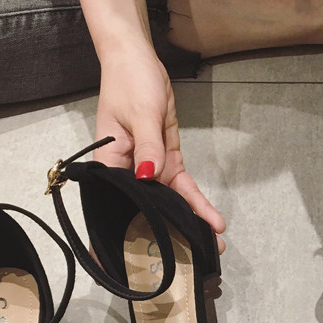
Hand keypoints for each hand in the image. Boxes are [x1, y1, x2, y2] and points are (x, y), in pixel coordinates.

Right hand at [94, 43, 226, 247]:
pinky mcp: (164, 159)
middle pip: (147, 209)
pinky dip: (196, 201)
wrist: (137, 59)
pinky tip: (212, 218)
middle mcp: (127, 171)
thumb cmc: (129, 82)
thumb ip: (148, 147)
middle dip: (169, 234)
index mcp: (109, 163)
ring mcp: (147, 167)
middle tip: (194, 259)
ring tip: (213, 244)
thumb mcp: (141, 113)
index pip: (115, 206)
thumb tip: (150, 176)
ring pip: (169, 201)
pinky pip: (181, 185)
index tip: (132, 262)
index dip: (122, 234)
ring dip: (190, 221)